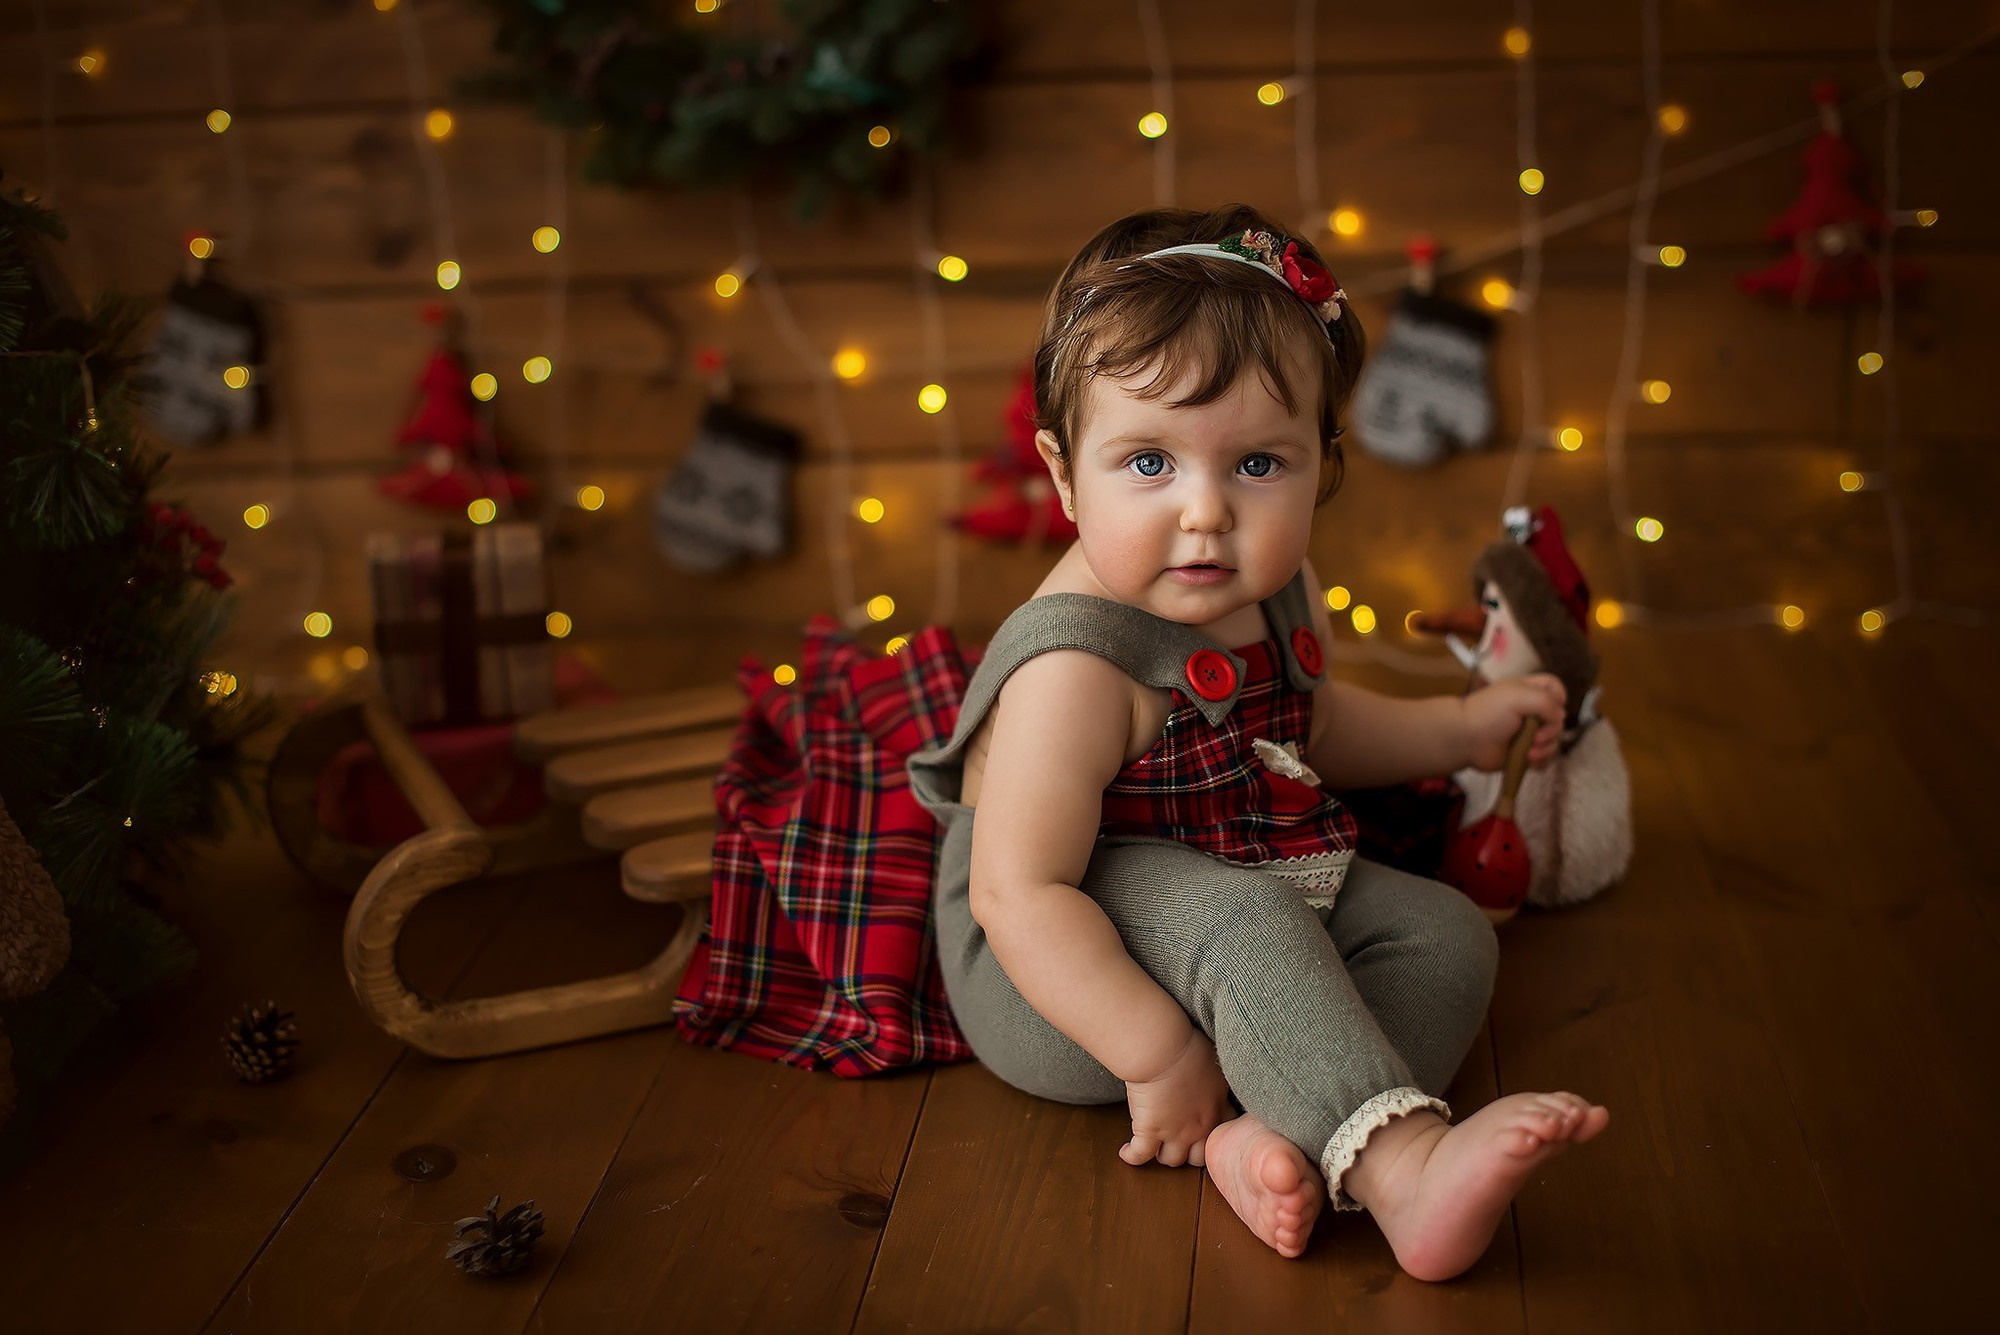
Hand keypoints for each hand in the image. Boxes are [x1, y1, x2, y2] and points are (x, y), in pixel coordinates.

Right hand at [1121, 1027, 1232, 1167]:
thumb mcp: (1214, 1062)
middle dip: (1190, 1151)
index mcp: (1217, 1108)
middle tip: (1180, 1140)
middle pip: (1198, 1156)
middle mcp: (1199, 1127)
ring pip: (1171, 1160)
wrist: (1163, 1050)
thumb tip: (1209, 1073)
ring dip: (1163, 1153)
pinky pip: (1140, 1155)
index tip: (1203, 1127)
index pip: (1222, 1133)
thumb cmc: (1187, 1046)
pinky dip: (1133, 1156)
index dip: (1212, 1133)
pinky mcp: (1149, 1132)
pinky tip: (1127, 1152)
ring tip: (1155, 1144)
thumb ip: (1214, 1077)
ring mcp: (1174, 1133)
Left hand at [1460, 673, 1566, 770]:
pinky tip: (1530, 762)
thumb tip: (1561, 715)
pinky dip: (1541, 761)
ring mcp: (1528, 733)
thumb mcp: (1517, 696)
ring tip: (1529, 754)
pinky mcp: (1524, 752)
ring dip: (1546, 749)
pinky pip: (1545, 758)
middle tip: (1536, 738)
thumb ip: (1545, 701)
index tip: (1554, 708)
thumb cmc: (1489, 713)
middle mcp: (1531, 711)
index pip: (1554, 687)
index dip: (1559, 697)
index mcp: (1528, 692)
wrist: (1466, 740)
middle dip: (1551, 731)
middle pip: (1558, 719)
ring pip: (1554, 741)